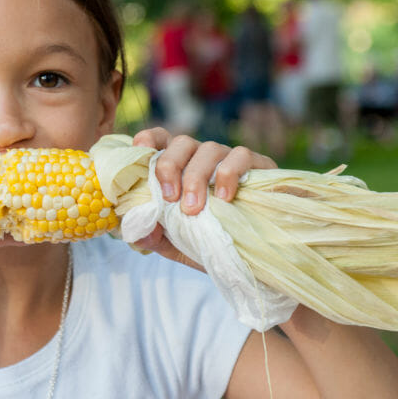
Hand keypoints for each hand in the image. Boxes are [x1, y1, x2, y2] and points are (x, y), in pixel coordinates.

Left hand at [129, 128, 275, 269]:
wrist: (258, 259)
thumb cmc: (213, 244)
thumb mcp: (177, 245)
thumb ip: (155, 237)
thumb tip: (139, 229)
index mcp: (179, 169)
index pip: (159, 139)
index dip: (148, 140)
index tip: (140, 152)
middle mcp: (202, 159)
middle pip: (181, 142)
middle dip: (169, 166)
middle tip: (169, 198)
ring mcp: (230, 159)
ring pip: (209, 148)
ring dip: (196, 177)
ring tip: (193, 208)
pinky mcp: (258, 165)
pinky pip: (241, 155)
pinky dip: (228, 173)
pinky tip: (224, 197)